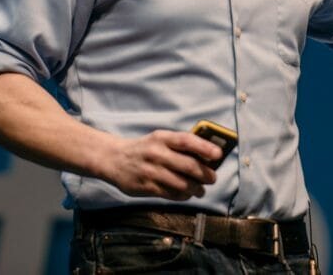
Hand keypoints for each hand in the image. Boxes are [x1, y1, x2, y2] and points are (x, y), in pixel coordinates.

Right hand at [101, 129, 220, 200]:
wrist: (114, 159)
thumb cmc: (145, 148)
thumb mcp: (159, 139)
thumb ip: (179, 146)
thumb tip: (208, 157)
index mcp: (161, 138)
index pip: (186, 141)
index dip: (204, 147)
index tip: (218, 155)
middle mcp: (156, 153)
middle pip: (188, 165)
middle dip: (205, 174)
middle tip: (212, 178)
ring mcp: (150, 172)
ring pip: (181, 183)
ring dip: (196, 189)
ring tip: (200, 190)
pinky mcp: (145, 187)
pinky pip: (170, 194)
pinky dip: (182, 195)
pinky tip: (186, 194)